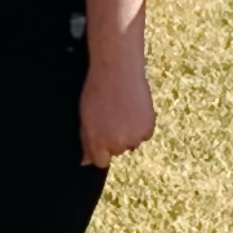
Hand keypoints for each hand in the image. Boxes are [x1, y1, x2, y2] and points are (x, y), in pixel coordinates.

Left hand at [79, 42, 155, 167]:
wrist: (118, 70)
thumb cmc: (97, 90)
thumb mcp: (85, 116)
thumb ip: (86, 141)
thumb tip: (85, 162)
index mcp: (97, 142)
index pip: (100, 162)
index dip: (101, 150)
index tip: (102, 136)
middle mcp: (116, 144)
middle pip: (117, 151)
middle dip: (115, 138)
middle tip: (112, 115)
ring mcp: (133, 138)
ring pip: (132, 143)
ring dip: (129, 132)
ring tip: (123, 109)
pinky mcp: (148, 128)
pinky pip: (145, 134)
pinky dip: (142, 125)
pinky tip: (134, 108)